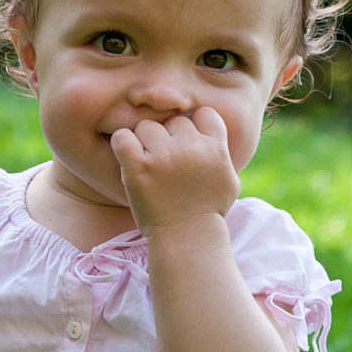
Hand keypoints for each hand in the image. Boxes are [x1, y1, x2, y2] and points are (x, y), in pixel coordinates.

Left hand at [110, 107, 239, 233]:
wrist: (186, 238)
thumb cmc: (208, 211)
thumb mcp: (229, 180)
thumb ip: (222, 151)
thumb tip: (213, 131)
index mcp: (215, 148)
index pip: (204, 113)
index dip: (194, 124)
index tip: (187, 143)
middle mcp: (191, 148)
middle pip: (173, 121)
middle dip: (168, 137)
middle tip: (165, 160)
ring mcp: (164, 157)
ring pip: (147, 126)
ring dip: (144, 142)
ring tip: (148, 164)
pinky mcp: (139, 167)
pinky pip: (123, 137)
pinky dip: (122, 144)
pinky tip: (128, 158)